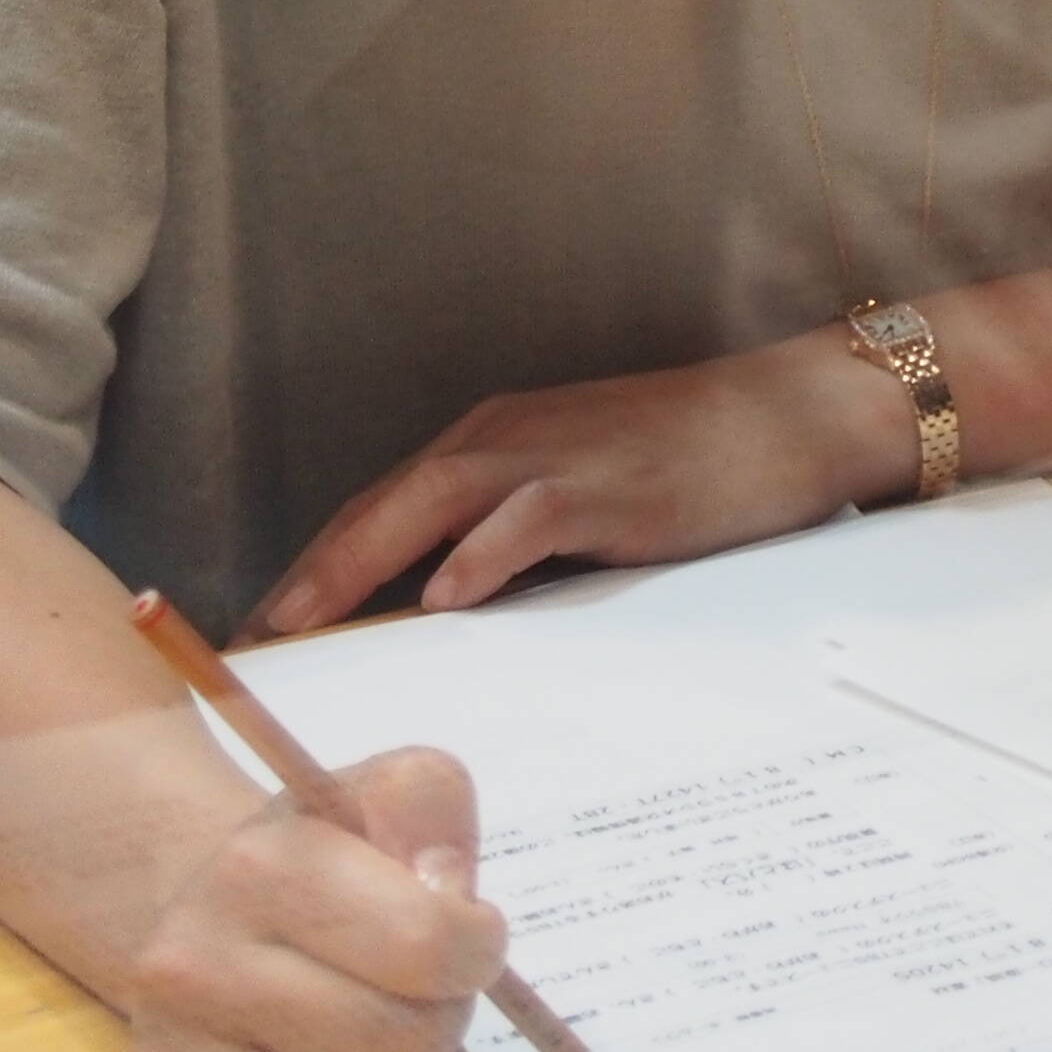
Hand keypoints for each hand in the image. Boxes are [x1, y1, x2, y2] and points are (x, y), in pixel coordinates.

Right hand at [127, 744, 509, 1051]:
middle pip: (403, 1049)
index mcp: (258, 870)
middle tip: (429, 1002)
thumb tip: (449, 898)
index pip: (430, 946)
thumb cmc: (330, 862)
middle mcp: (191, 970)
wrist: (213, 917)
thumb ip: (436, 807)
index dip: (480, 949)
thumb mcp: (391, 793)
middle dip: (446, 1027)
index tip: (468, 936)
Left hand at [242, 330, 909, 631]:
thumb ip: (512, 539)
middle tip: (259, 636)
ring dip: (364, 562)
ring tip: (312, 620)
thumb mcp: (582, 496)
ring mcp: (558, 456)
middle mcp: (508, 437)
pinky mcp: (613, 485)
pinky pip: (530, 516)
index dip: (318, 563)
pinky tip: (446, 597)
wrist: (792, 414)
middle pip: (385, 503)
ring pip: (435, 501)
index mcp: (494, 441)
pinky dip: (483, 554)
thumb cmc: (693, 462)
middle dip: (314, 570)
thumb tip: (445, 608)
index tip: (270, 626)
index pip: (382, 506)